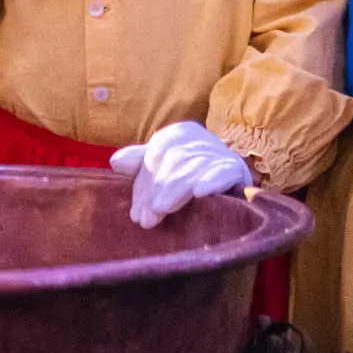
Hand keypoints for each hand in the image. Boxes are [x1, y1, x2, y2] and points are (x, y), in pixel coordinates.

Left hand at [109, 121, 251, 229]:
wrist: (233, 195)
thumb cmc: (188, 182)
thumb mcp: (161, 172)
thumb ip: (140, 164)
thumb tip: (115, 162)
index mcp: (181, 134)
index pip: (158, 152)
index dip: (145, 182)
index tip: (135, 211)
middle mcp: (201, 139)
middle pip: (174, 160)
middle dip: (157, 190)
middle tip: (146, 219)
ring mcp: (221, 153)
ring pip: (194, 167)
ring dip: (176, 191)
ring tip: (161, 211)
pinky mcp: (238, 169)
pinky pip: (225, 172)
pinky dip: (212, 181)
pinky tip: (200, 193)